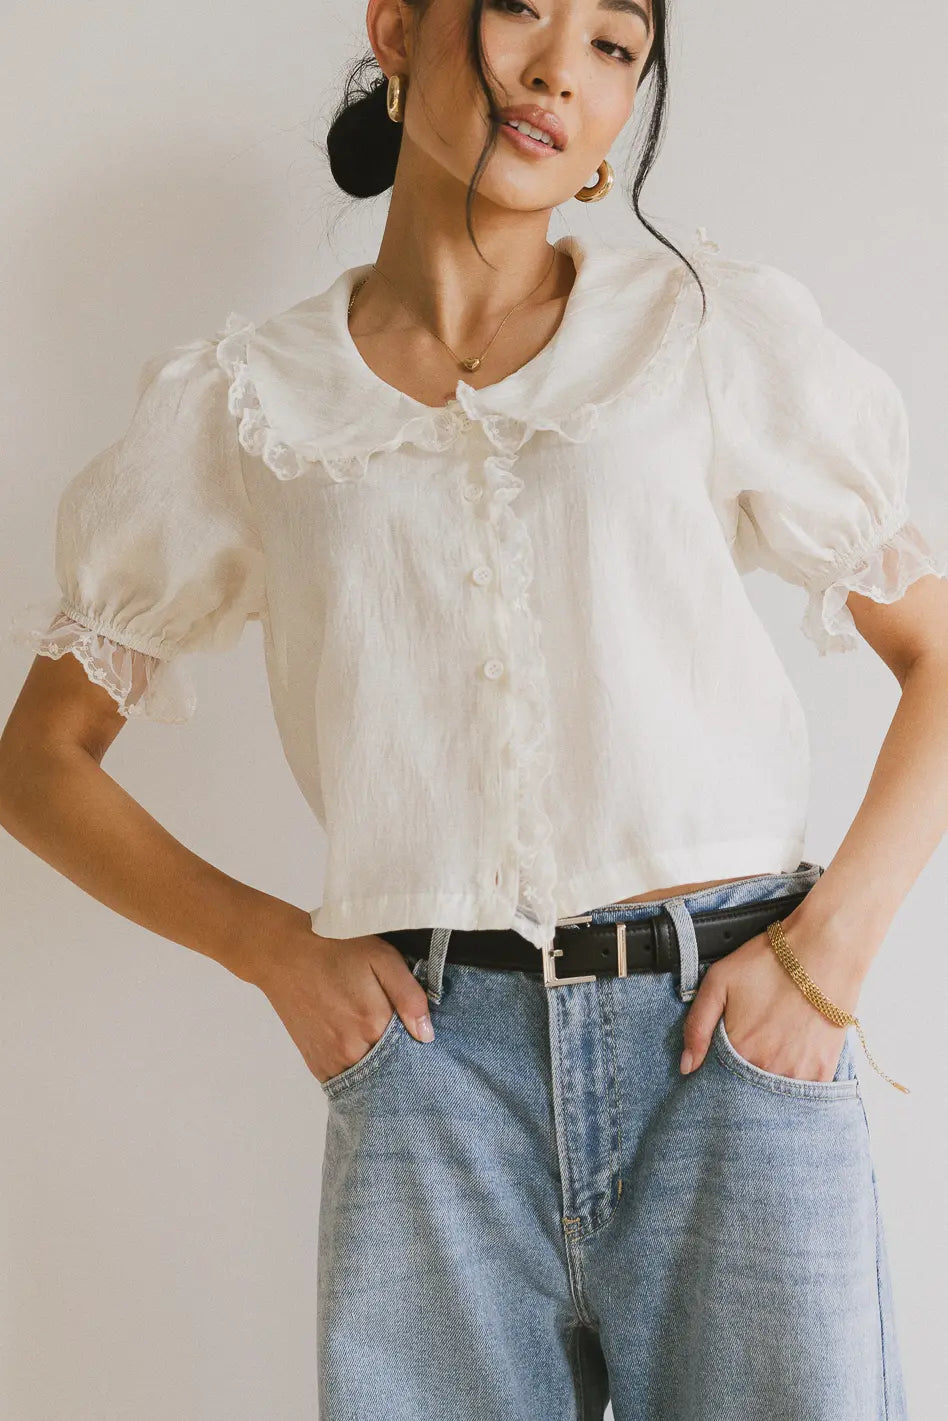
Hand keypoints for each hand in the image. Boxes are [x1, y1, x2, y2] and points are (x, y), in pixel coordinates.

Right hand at [248, 918, 433, 1084]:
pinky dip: (357, 1070)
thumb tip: (426, 1036)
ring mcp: (332, 1062)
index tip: (419, 1034)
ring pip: (369, 1078)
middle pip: (390, 1067)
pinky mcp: (316, 1066)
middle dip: (400, 1057)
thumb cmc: (338, 950)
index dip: (418, 1042)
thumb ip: (409, 996)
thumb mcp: (382, 958)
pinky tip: (358, 1048)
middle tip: (400, 1035)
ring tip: (377, 1039)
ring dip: (378, 1066)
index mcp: (374, 1025)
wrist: (286, 957)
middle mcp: (353, 1051)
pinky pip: (346, 1080)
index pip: (411, 1051)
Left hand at [679, 917, 863, 1079]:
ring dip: (768, 1080)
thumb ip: (697, 1027)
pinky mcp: (823, 1070)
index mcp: (740, 1050)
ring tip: (771, 1051)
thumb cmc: (770, 962)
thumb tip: (687, 1066)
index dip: (717, 1074)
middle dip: (742, 1081)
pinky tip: (790, 1058)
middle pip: (747, 1092)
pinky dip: (794, 1081)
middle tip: (750, 1048)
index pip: (718, 1083)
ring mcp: (799, 1073)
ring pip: (774, 1094)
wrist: (824, 950)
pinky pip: (803, 1092)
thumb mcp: (718, 982)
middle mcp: (769, 1069)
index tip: (722, 1061)